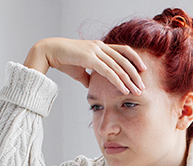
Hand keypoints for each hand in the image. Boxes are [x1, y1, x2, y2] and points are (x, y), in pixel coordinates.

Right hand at [24, 38, 145, 94]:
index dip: (135, 59)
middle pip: (125, 59)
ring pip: (118, 66)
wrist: (49, 52)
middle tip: (143, 86)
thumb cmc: (64, 60)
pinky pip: (108, 71)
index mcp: (100, 46)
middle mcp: (100, 46)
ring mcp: (96, 51)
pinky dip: (118, 81)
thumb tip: (92, 85)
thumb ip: (89, 76)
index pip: (123, 51)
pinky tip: (125, 89)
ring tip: (137, 91)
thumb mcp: (80, 70)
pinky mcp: (90, 58)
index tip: (143, 70)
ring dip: (130, 80)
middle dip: (136, 74)